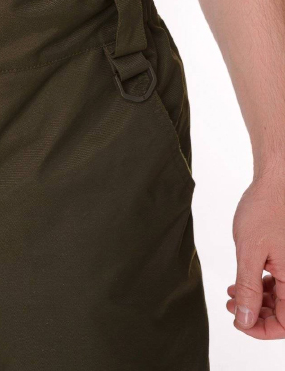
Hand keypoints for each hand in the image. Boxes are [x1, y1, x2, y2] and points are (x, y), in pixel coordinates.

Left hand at [226, 171, 284, 338]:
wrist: (276, 181)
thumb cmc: (265, 209)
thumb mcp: (249, 253)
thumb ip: (248, 289)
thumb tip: (244, 320)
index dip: (261, 329)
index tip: (238, 322)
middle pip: (283, 313)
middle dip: (255, 313)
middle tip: (231, 305)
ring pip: (280, 298)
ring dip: (256, 299)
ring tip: (232, 292)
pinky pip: (280, 281)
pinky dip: (261, 285)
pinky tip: (241, 280)